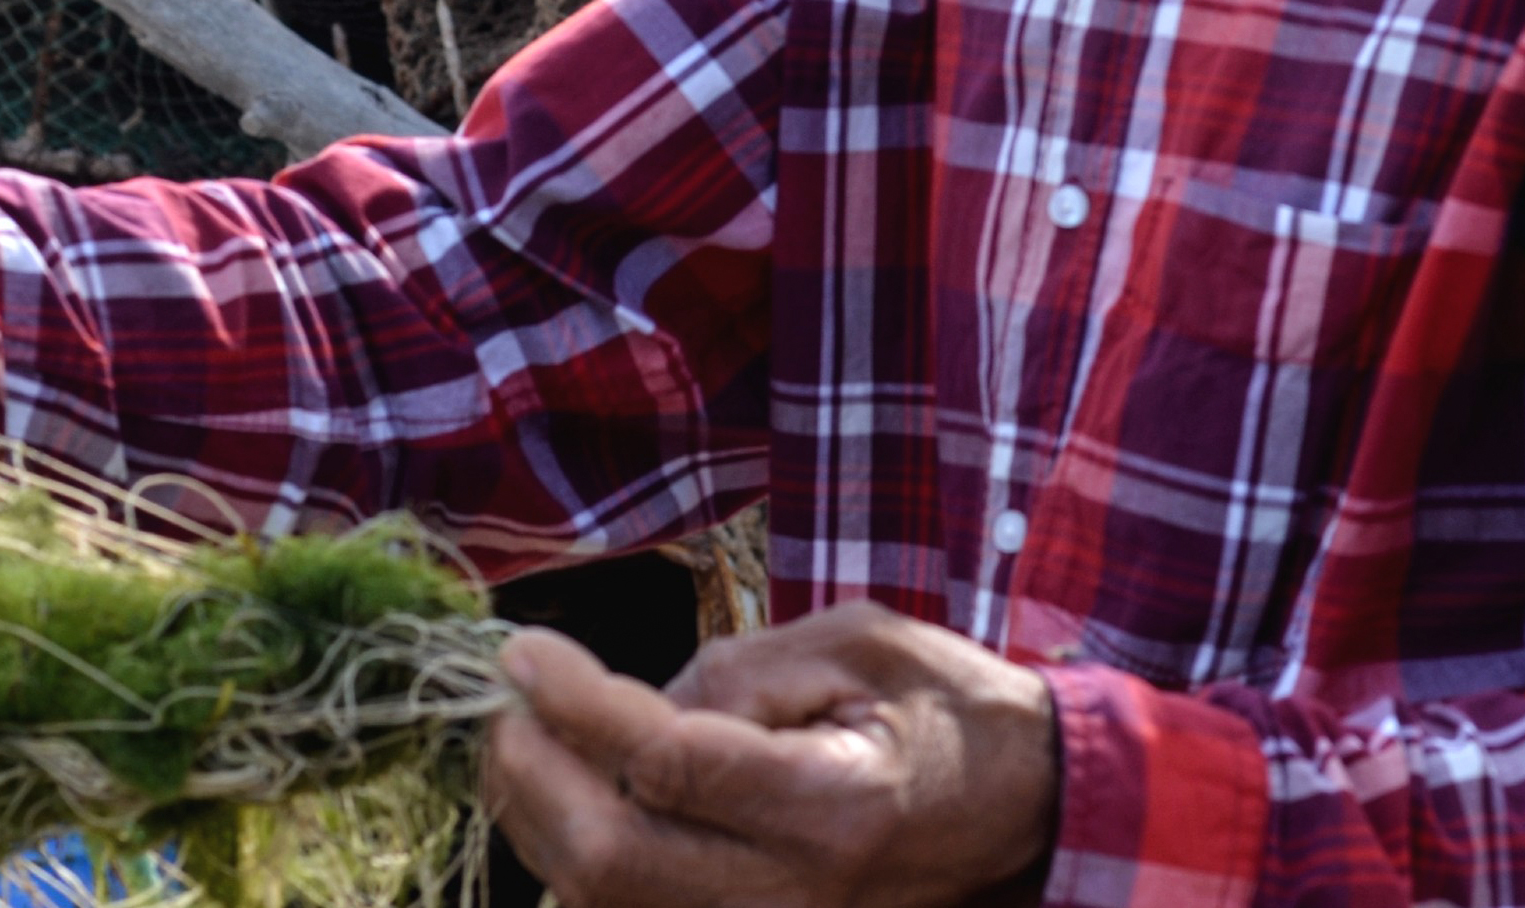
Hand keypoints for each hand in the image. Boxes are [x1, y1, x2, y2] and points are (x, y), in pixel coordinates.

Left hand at [485, 600, 1059, 907]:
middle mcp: (794, 896)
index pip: (664, 763)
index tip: (523, 651)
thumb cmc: (943, 708)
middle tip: (500, 702)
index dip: (576, 704)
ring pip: (603, 906)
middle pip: (611, 861)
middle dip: (529, 776)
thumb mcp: (855, 643)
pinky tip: (565, 798)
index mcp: (831, 806)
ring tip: (521, 739)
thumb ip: (737, 667)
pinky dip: (575, 866)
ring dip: (536, 823)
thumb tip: (626, 699)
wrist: (1023, 811)